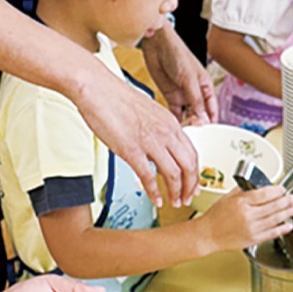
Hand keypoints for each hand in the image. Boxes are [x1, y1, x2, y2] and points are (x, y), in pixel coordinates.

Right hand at [75, 58, 198, 205]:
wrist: (97, 88)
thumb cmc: (116, 98)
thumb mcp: (148, 112)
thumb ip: (158, 130)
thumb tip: (158, 148)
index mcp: (170, 123)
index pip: (192, 153)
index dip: (195, 173)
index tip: (193, 185)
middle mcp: (165, 132)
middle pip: (189, 166)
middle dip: (190, 187)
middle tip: (186, 199)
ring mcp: (150, 141)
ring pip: (174, 174)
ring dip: (176, 193)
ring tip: (174, 203)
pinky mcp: (131, 149)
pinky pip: (149, 177)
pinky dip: (155, 192)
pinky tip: (156, 200)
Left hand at [141, 25, 217, 125]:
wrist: (157, 45)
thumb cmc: (177, 54)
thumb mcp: (189, 78)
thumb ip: (195, 99)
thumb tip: (202, 117)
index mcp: (205, 86)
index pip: (212, 108)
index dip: (211, 120)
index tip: (209, 133)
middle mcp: (195, 92)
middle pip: (199, 113)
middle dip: (198, 124)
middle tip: (194, 133)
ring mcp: (182, 94)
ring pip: (187, 114)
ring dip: (186, 123)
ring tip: (184, 132)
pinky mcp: (170, 95)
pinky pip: (174, 112)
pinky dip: (174, 120)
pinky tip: (174, 127)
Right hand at [198, 185, 292, 253]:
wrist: (208, 235)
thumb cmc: (215, 217)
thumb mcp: (227, 198)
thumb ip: (242, 191)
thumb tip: (256, 185)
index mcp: (241, 202)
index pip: (265, 194)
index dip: (277, 191)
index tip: (282, 189)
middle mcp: (248, 215)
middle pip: (273, 206)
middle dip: (286, 201)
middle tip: (292, 198)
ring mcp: (251, 228)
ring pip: (275, 219)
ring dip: (287, 213)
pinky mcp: (253, 239)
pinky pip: (271, 233)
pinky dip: (282, 229)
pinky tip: (288, 226)